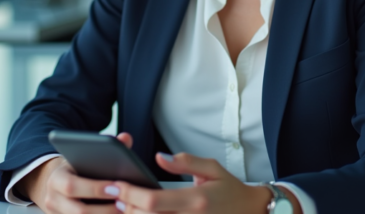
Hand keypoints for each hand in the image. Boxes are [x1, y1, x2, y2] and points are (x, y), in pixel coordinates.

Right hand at [16, 132, 134, 212]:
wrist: (56, 183)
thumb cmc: (77, 168)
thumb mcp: (84, 156)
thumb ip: (107, 147)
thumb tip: (126, 137)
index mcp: (56, 179)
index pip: (72, 186)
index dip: (95, 189)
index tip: (117, 188)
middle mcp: (52, 199)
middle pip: (77, 211)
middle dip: (104, 209)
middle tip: (124, 204)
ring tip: (123, 211)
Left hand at [109, 152, 291, 213]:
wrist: (252, 213)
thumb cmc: (230, 189)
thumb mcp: (212, 168)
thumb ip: (185, 162)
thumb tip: (159, 156)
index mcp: (195, 200)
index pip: (152, 201)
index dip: (129, 194)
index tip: (114, 185)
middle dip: (125, 208)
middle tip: (113, 196)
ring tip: (123, 206)